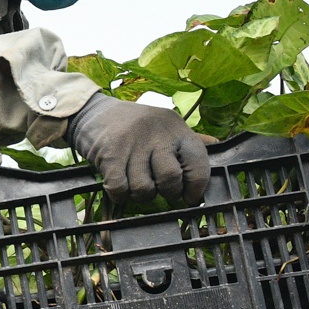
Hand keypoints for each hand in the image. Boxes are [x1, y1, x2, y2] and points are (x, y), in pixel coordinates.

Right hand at [64, 94, 211, 205]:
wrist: (91, 111)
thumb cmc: (132, 123)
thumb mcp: (163, 124)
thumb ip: (188, 138)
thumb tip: (217, 144)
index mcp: (175, 127)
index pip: (198, 162)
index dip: (197, 186)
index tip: (190, 196)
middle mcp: (157, 134)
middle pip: (171, 179)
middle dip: (167, 192)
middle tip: (160, 189)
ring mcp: (132, 144)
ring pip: (144, 189)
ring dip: (140, 195)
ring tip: (136, 184)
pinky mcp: (110, 154)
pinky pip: (120, 189)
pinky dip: (120, 195)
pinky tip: (119, 186)